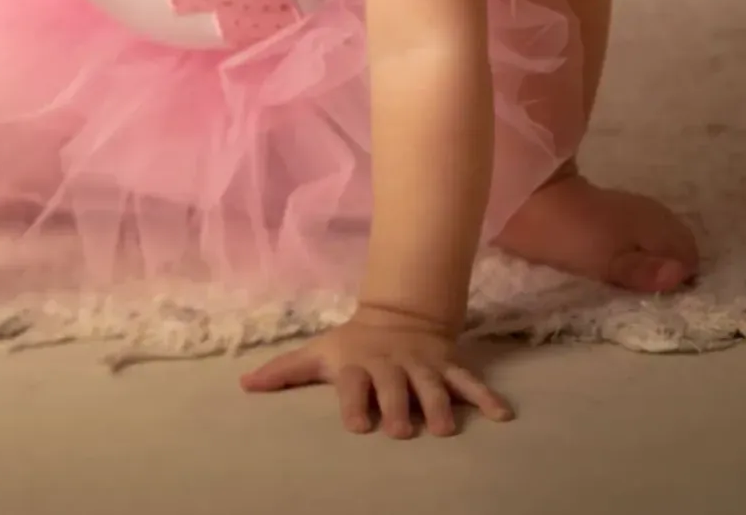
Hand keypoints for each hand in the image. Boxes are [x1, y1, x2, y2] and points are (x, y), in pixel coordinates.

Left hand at [239, 304, 512, 436]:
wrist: (398, 315)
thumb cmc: (352, 345)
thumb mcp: (318, 353)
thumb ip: (284, 371)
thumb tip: (243, 384)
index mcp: (358, 364)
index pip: (354, 382)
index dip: (355, 402)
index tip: (359, 425)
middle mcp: (391, 366)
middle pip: (395, 386)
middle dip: (399, 407)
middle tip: (402, 430)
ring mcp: (422, 366)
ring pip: (433, 385)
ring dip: (440, 405)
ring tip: (446, 430)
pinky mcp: (447, 367)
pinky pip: (468, 380)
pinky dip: (485, 396)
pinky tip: (502, 415)